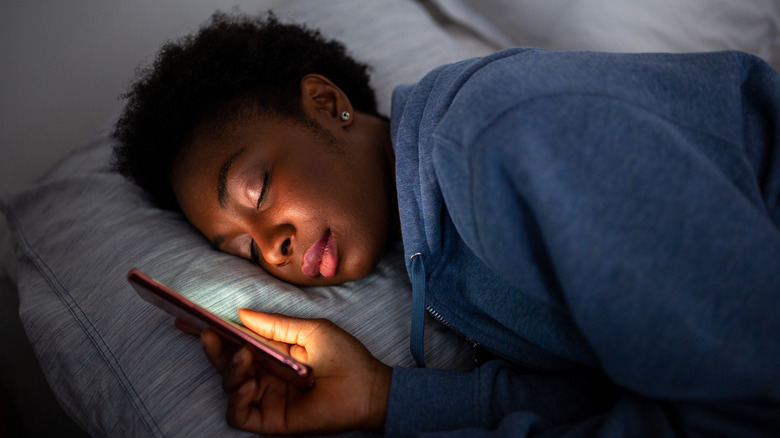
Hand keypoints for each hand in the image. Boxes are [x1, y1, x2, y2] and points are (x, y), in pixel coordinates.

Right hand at [201, 309, 391, 434]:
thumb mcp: (309, 331)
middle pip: (226, 364)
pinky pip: (238, 415)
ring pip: (228, 386)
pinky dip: (236, 400)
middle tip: (209, 335)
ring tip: (246, 358)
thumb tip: (242, 313)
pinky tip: (249, 386)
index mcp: (272, 352)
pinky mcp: (270, 420)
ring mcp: (266, 397)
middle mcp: (265, 375)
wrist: (368, 388)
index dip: (214, 332)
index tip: (189, 319)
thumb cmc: (345, 356)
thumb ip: (275, 325)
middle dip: (214, 348)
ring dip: (230, 370)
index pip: (236, 342)